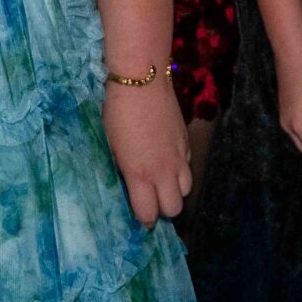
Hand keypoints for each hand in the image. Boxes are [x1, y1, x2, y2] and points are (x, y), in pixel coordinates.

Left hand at [102, 76, 192, 226]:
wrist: (143, 82)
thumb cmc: (118, 114)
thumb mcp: (113, 148)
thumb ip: (124, 172)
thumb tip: (129, 185)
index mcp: (141, 175)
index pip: (149, 214)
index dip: (144, 219)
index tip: (138, 216)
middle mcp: (164, 171)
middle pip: (174, 208)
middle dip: (163, 209)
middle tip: (150, 200)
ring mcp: (179, 157)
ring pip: (186, 190)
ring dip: (174, 190)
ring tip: (161, 182)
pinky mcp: (186, 142)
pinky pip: (188, 167)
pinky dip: (179, 170)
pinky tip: (167, 160)